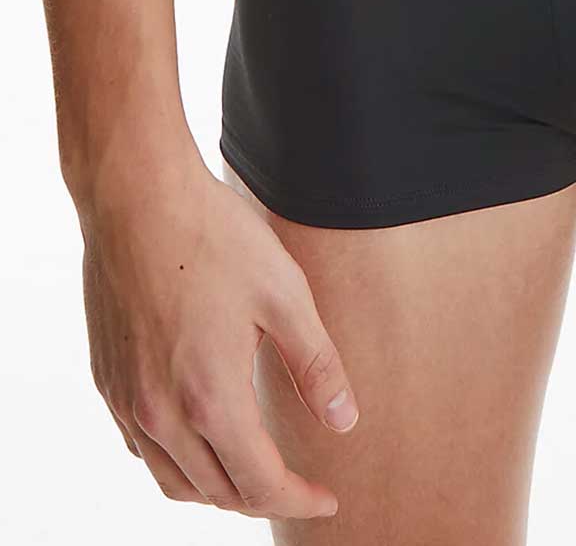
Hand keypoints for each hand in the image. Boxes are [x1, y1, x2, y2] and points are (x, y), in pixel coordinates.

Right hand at [80, 158, 357, 517]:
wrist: (137, 197)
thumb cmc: (215, 237)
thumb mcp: (285, 294)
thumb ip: (316, 365)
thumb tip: (344, 421)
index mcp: (210, 399)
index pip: (260, 484)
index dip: (299, 500)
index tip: (327, 500)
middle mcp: (160, 414)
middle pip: (216, 492)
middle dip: (263, 499)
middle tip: (299, 487)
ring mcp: (127, 400)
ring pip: (173, 480)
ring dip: (217, 489)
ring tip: (255, 472)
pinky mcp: (108, 379)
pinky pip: (141, 448)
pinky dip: (176, 461)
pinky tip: (200, 438)